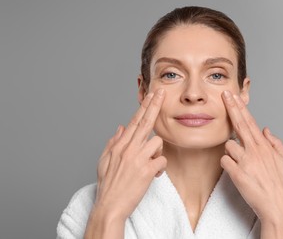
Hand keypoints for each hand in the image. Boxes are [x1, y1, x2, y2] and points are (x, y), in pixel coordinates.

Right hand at [93, 89, 166, 221]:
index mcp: (120, 145)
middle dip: (155, 105)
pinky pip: (162, 161)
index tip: (151, 95)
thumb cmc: (108, 185)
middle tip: (162, 92)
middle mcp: (128, 148)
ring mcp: (137, 158)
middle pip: (145, 122)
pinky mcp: (146, 170)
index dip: (144, 106)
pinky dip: (160, 168)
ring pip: (158, 142)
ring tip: (150, 164)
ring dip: (157, 153)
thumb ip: (113, 142)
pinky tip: (153, 175)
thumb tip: (121, 127)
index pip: (134, 121)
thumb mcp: (105, 161)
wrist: (109, 206)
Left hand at [220, 91, 282, 236]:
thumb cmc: (282, 185)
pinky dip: (228, 164)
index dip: (241, 107)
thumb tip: (266, 130)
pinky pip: (224, 161)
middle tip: (224, 95)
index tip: (234, 96)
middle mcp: (254, 150)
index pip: (250, 121)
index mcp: (265, 146)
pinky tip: (236, 171)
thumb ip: (275, 143)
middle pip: (239, 124)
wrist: (278, 206)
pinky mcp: (237, 174)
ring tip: (242, 163)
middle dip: (231, 107)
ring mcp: (245, 161)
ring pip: (228, 145)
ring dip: (232, 151)